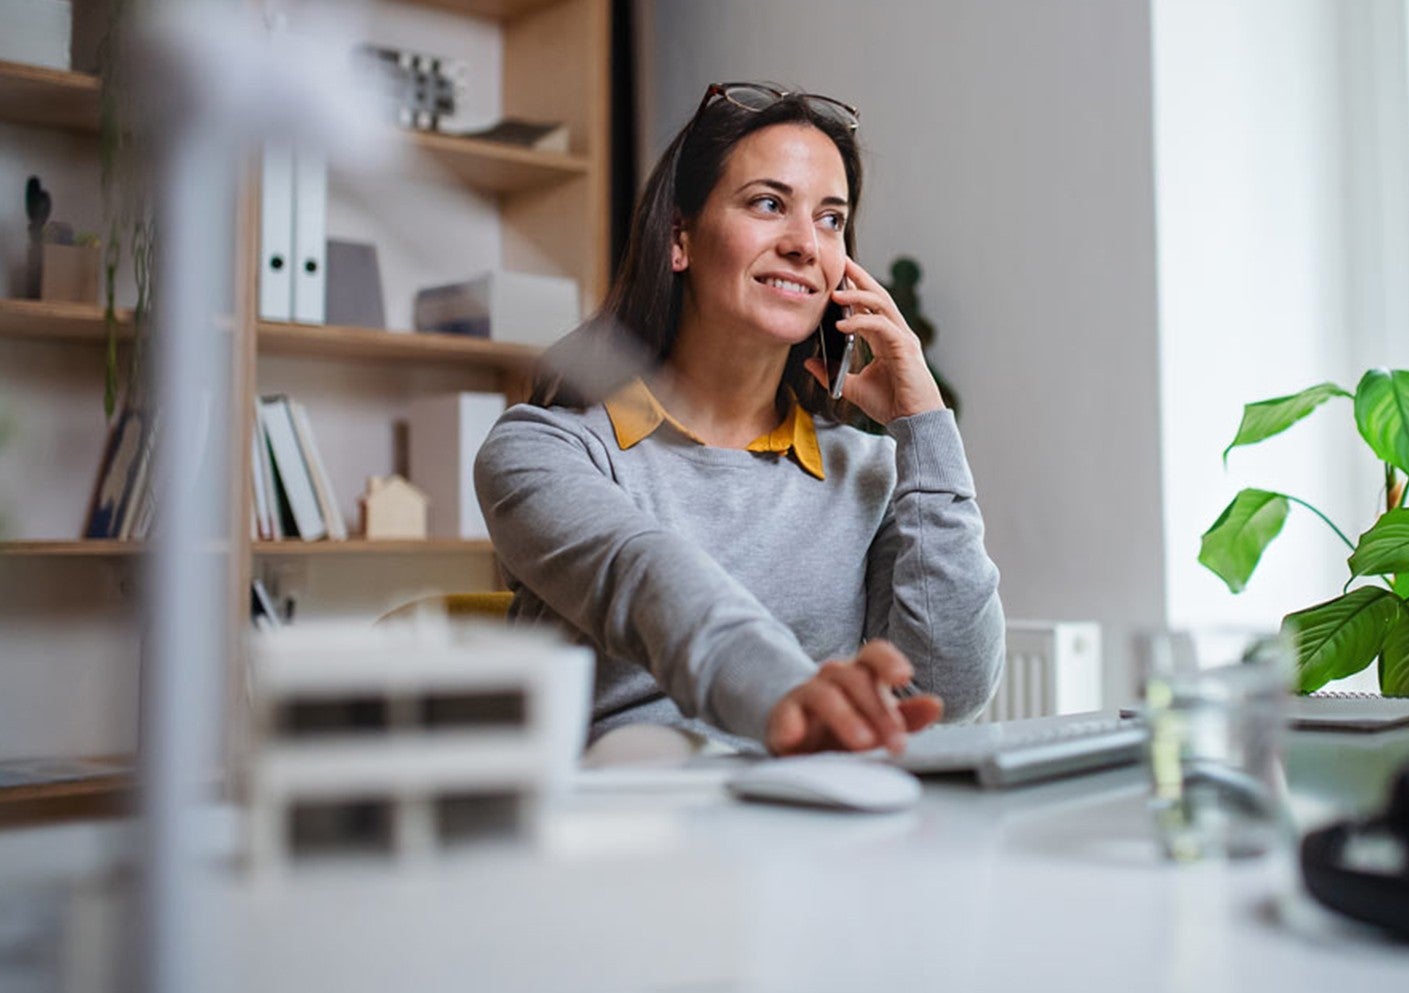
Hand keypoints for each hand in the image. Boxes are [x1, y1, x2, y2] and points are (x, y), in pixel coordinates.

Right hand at [766, 640, 943, 755]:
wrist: (799, 734)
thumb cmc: (846, 724)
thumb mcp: (878, 722)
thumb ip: (907, 716)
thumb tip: (935, 704)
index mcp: (861, 675)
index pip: (874, 654)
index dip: (889, 661)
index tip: (903, 677)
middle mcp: (833, 678)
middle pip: (854, 678)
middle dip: (879, 711)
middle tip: (897, 742)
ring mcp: (806, 695)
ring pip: (824, 694)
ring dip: (845, 717)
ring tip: (863, 742)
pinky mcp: (783, 717)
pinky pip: (785, 716)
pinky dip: (790, 725)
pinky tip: (796, 738)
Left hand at [804, 257, 944, 423]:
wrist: (912, 423)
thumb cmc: (890, 405)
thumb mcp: (852, 387)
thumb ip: (831, 373)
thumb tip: (808, 362)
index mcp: (886, 339)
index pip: (870, 306)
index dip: (855, 289)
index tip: (838, 275)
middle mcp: (896, 333)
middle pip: (878, 296)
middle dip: (860, 278)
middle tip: (842, 262)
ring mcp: (903, 338)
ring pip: (882, 305)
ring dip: (858, 295)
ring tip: (836, 291)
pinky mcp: (905, 348)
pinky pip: (881, 327)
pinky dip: (862, 322)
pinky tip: (842, 324)